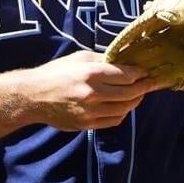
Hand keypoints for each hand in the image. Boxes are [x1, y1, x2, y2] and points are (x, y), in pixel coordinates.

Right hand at [19, 50, 165, 130]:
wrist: (32, 96)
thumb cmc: (54, 73)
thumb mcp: (77, 58)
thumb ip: (102, 59)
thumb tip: (124, 59)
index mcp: (90, 73)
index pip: (127, 75)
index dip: (141, 73)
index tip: (147, 71)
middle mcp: (92, 93)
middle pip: (131, 93)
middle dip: (145, 87)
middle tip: (151, 83)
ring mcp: (90, 111)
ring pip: (125, 108)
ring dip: (135, 101)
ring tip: (138, 94)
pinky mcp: (87, 124)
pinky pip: (114, 120)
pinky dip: (122, 113)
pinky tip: (122, 106)